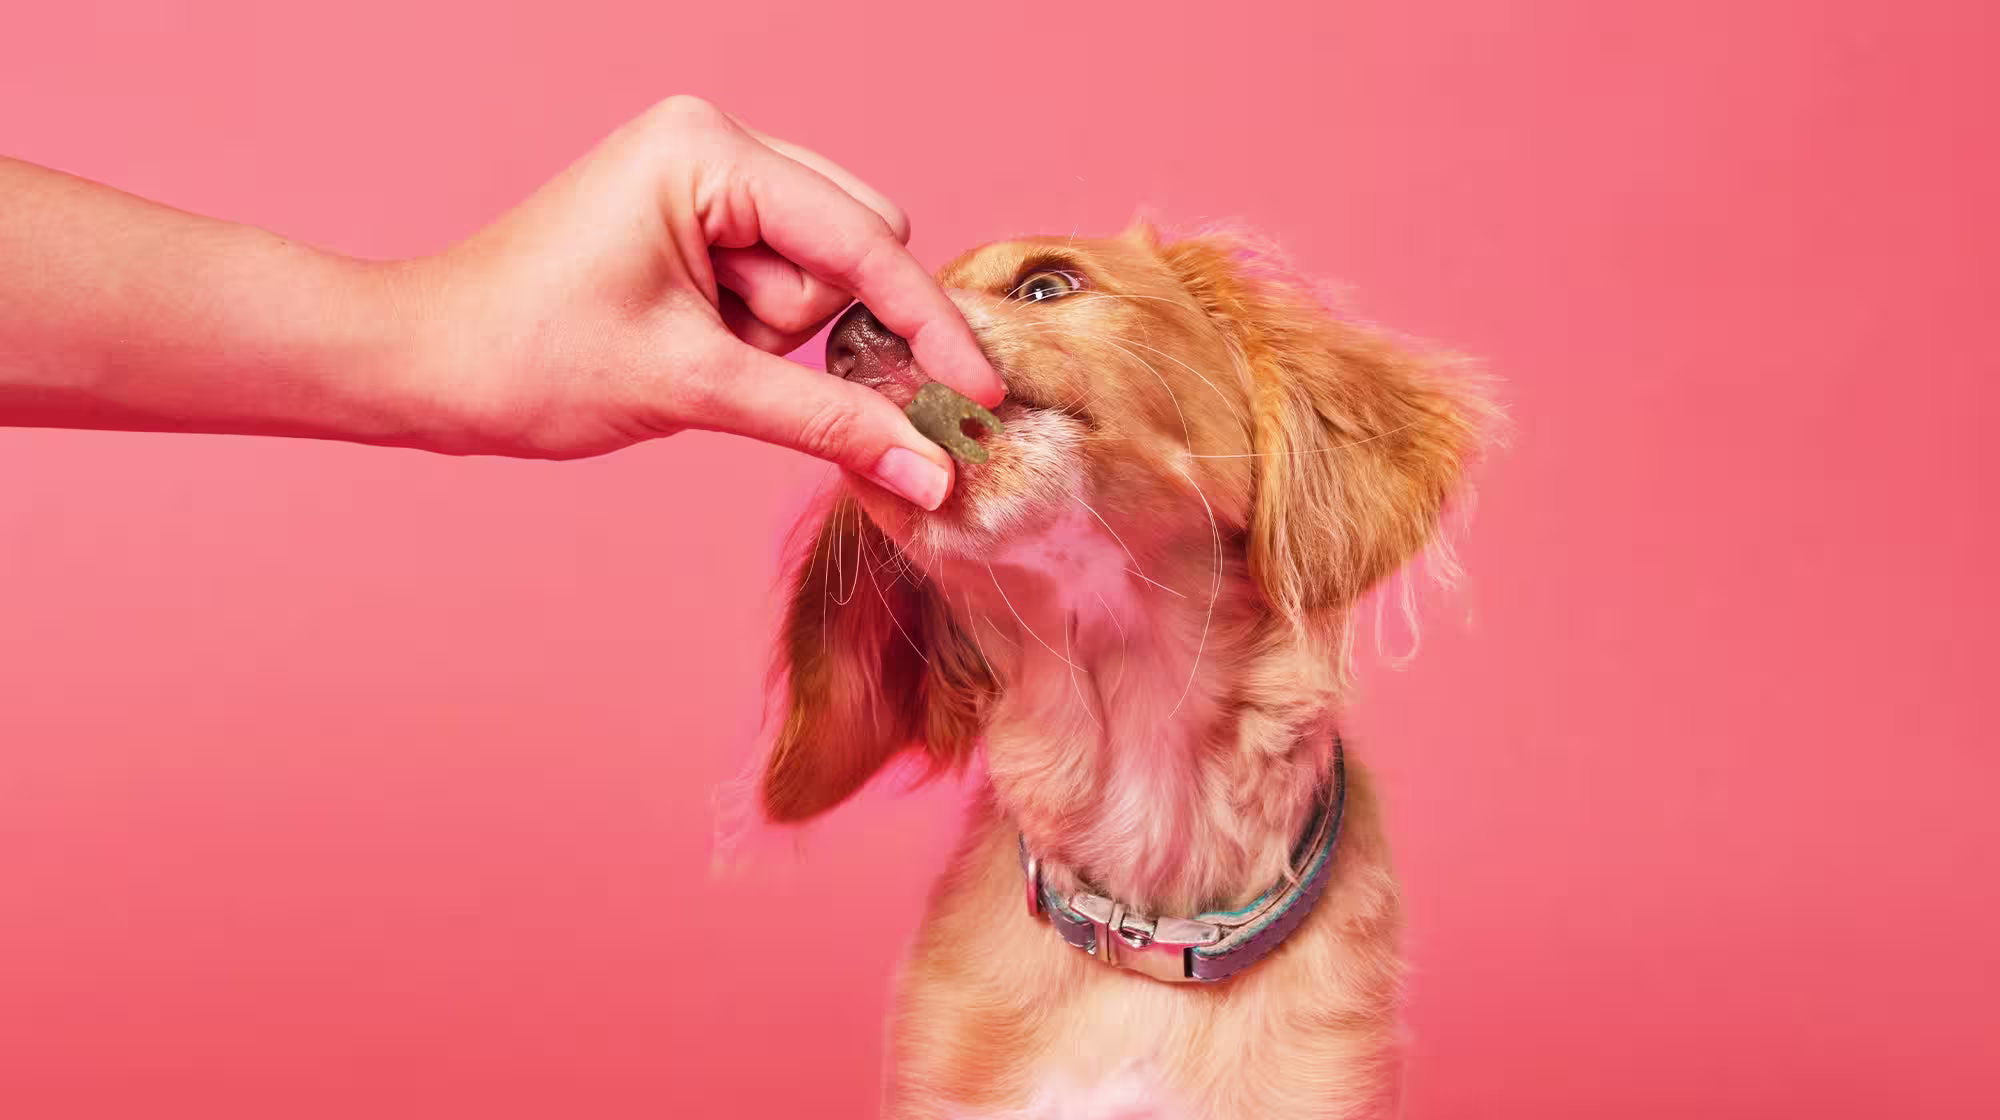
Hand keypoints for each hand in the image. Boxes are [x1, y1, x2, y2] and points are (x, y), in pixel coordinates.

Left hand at [394, 96, 1002, 507]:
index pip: (862, 241)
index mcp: (709, 151)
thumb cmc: (529, 358)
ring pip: (822, 272)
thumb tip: (931, 471)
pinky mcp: (697, 220)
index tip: (981, 393)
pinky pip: (781, 282)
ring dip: (776, 336)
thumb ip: (827, 421)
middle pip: (855, 244)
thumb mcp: (693, 389)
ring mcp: (706, 178)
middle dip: (815, 325)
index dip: (925, 325)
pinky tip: (690, 346)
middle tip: (728, 362)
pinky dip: (758, 332)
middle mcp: (716, 143)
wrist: (426, 367)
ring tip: (683, 352)